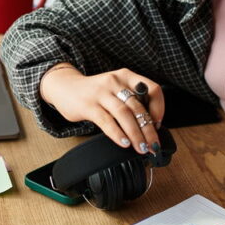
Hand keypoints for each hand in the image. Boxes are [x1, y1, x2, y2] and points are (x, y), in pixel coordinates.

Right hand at [40, 65, 164, 154]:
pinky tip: (124, 143)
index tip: (158, 124)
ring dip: (136, 134)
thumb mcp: (115, 88)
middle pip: (138, 107)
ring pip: (124, 114)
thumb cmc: (95, 92)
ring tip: (142, 148)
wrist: (65, 87)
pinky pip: (106, 121)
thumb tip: (150, 126)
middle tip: (154, 145)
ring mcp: (101, 93)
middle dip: (149, 129)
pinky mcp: (88, 105)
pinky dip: (117, 133)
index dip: (159, 108)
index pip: (152, 89)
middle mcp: (115, 81)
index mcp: (126, 76)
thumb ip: (131, 100)